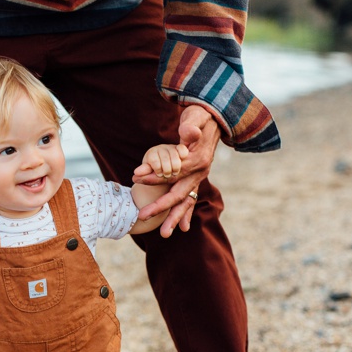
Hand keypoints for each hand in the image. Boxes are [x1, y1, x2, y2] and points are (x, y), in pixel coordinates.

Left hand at [134, 104, 220, 236]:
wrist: (215, 119)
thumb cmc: (201, 117)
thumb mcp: (197, 116)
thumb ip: (192, 125)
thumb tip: (188, 132)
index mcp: (197, 159)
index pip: (173, 172)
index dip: (154, 176)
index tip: (136, 178)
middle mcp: (200, 172)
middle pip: (179, 193)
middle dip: (160, 206)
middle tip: (142, 216)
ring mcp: (199, 178)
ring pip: (186, 201)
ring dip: (175, 218)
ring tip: (164, 235)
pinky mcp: (196, 180)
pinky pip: (191, 200)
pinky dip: (187, 214)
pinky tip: (183, 228)